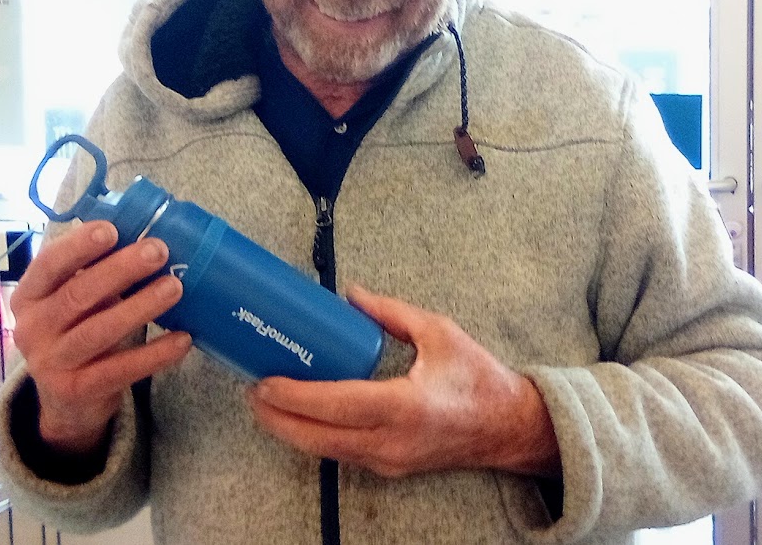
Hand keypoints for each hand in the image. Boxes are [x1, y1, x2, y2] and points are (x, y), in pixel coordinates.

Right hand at [10, 221, 192, 454]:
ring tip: (175, 287)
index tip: (111, 230)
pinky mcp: (77, 391)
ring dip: (140, 307)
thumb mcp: (70, 300)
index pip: (48, 265)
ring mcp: (52, 363)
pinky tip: (182, 339)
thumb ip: (93, 272)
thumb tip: (145, 237)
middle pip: (77, 295)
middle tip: (158, 251)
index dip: (78, 246)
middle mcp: (31, 329)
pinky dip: (154, 354)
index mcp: (28, 296)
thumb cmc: (75, 330)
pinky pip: (121, 370)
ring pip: (99, 331)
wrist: (64, 400)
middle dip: (120, 270)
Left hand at [245, 286, 559, 478]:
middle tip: (252, 392)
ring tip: (266, 401)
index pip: (336, 405)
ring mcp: (389, 459)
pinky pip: (341, 453)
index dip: (295, 397)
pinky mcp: (389, 466)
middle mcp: (392, 440)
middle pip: (317, 438)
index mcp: (405, 406)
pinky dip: (315, 435)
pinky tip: (300, 415)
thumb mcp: (438, 332)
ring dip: (291, 429)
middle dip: (277, 418)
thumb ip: (391, 313)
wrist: (509, 427)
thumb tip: (351, 296)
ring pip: (325, 450)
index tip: (265, 382)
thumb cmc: (479, 378)